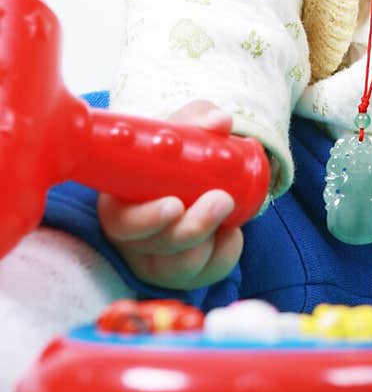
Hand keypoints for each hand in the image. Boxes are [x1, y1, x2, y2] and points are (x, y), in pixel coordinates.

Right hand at [97, 101, 244, 290]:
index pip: (122, 222)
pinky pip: (207, 273)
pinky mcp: (184, 273)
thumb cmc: (176, 153)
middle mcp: (133, 238)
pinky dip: (225, 252)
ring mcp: (158, 260)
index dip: (147, 219)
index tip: (175, 204)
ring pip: (180, 265)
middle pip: (156, 247)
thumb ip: (198, 118)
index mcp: (120, 203)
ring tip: (228, 206)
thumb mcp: (182, 130)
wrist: (194, 177)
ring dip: (210, 239)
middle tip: (222, 199)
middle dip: (192, 227)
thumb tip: (219, 122)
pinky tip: (231, 231)